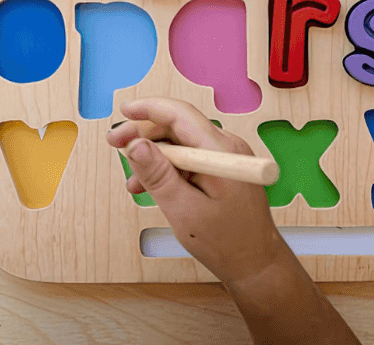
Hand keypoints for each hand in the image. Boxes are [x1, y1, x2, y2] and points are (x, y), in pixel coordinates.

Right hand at [106, 97, 287, 285]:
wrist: (257, 264)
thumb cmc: (228, 244)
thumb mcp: (184, 212)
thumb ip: (159, 176)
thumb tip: (135, 145)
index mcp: (219, 151)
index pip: (179, 114)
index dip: (148, 108)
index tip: (123, 111)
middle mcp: (226, 146)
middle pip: (177, 125)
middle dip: (144, 134)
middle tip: (116, 145)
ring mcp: (226, 156)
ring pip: (180, 142)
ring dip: (154, 156)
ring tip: (133, 180)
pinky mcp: (223, 167)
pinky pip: (190, 157)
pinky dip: (168, 167)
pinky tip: (151, 186)